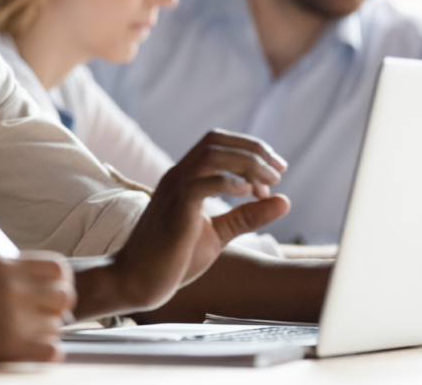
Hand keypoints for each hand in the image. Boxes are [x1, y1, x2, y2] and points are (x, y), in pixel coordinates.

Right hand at [0, 252, 74, 366]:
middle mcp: (11, 286)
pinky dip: (47, 353)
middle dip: (58, 309)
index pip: (58, 267)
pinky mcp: (7, 345)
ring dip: (47, 333)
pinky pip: (52, 349)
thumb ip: (11, 276)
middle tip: (44, 319)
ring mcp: (10, 315)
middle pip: (65, 295)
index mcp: (4, 265)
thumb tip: (47, 288)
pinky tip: (31, 352)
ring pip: (58, 325)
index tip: (51, 294)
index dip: (61, 282)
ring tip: (26, 336)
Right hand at [76, 130, 289, 318]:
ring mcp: (174, 190)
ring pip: (211, 155)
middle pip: (216, 141)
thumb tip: (285, 201)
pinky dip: (229, 183)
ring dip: (246, 163)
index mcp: (185, 178)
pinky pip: (202, 183)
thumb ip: (247, 216)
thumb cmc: (173, 259)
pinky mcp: (175, 208)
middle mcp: (178, 176)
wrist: (136, 279)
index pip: (217, 144)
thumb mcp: (218, 234)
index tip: (275, 171)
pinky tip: (249, 194)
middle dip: (253, 150)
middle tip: (279, 171)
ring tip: (269, 182)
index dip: (250, 149)